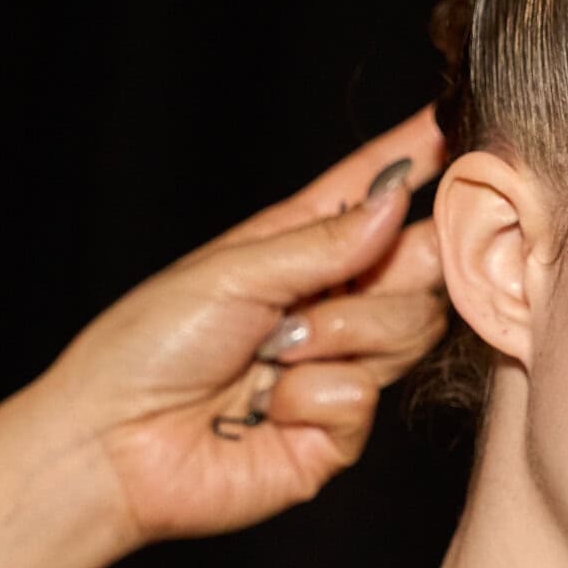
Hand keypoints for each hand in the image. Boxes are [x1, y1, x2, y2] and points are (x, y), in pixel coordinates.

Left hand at [28, 107, 447, 555]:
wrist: (114, 445)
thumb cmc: (146, 348)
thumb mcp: (233, 271)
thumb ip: (322, 241)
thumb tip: (394, 205)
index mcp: (292, 251)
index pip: (368, 196)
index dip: (409, 161)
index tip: (454, 121)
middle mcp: (323, 307)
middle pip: (418, 269)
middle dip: (411, 259)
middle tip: (386, 259)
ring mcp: (333, 370)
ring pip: (405, 330)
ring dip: (342, 332)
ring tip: (275, 353)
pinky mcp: (334, 435)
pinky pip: (362, 398)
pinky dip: (313, 397)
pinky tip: (267, 407)